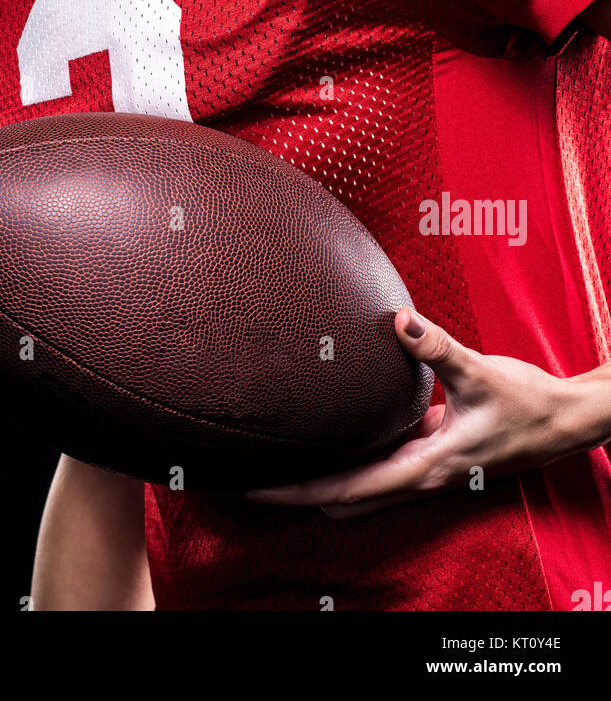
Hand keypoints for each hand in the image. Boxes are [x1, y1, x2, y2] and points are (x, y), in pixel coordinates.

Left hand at [245, 307, 609, 516]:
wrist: (565, 422)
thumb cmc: (528, 404)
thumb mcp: (482, 373)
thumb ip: (439, 348)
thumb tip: (399, 319)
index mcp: (424, 468)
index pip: (346, 489)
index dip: (298, 491)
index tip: (258, 488)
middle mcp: (419, 476)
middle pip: (344, 498)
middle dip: (300, 492)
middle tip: (252, 476)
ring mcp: (425, 467)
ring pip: (361, 487)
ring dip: (323, 479)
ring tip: (279, 458)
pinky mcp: (432, 451)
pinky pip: (379, 463)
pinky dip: (350, 460)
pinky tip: (331, 436)